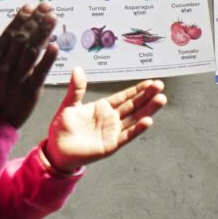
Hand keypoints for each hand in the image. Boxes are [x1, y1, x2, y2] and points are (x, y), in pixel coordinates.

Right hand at [0, 4, 58, 127]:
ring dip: (44, 33)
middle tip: (47, 6)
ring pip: (32, 51)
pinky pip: (40, 72)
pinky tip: (55, 46)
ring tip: (53, 18)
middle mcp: (5, 65)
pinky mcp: (30, 90)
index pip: (8, 33)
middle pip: (22, 38)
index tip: (31, 6)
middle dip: (35, 20)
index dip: (20, 19)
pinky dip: (48, 59)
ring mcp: (18, 77)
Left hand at [44, 71, 165, 169]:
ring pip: (135, 119)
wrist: (56, 150)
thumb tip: (77, 68)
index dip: (137, 90)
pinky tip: (148, 121)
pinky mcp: (111, 145)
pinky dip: (137, 129)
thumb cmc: (62, 128)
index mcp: (103, 108)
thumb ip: (77, 89)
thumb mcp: (69, 105)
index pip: (124, 97)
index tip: (151, 82)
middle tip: (160, 86)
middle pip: (133, 106)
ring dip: (148, 110)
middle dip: (147, 96)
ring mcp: (113, 132)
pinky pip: (127, 135)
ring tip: (161, 99)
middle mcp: (111, 119)